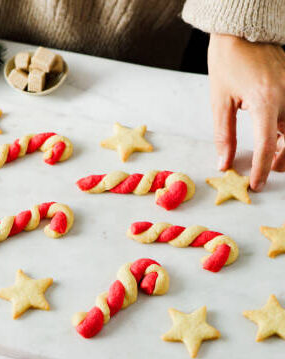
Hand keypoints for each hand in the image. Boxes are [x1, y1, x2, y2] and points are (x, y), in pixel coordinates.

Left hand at [208, 33, 284, 190]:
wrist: (242, 32)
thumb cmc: (227, 64)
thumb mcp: (220, 102)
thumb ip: (224, 136)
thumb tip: (224, 163)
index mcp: (265, 101)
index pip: (268, 145)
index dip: (262, 170)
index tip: (256, 185)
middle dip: (281, 162)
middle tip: (266, 171)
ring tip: (271, 157)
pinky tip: (276, 135)